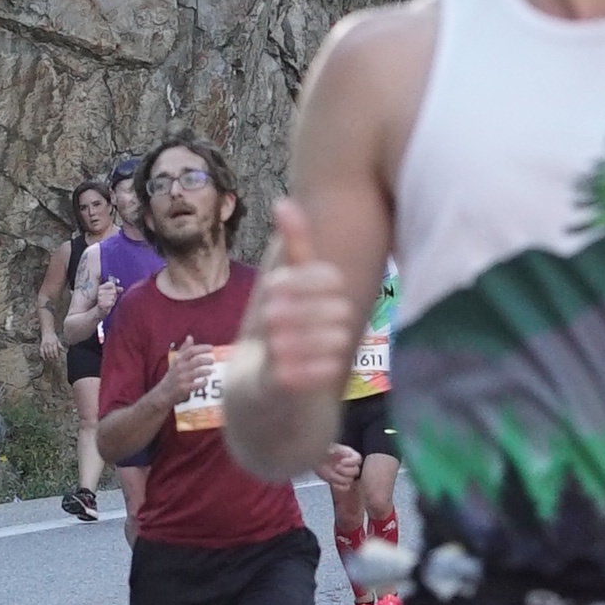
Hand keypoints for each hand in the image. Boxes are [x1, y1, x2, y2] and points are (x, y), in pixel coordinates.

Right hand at [165, 340, 214, 397]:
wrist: (163, 393)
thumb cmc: (172, 375)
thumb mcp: (176, 361)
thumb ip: (184, 349)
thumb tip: (190, 337)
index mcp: (178, 360)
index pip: (191, 351)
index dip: (202, 348)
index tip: (211, 348)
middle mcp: (179, 368)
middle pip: (196, 361)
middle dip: (207, 360)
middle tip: (212, 361)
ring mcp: (182, 379)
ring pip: (198, 372)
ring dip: (207, 371)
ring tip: (212, 370)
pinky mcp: (184, 388)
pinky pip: (197, 385)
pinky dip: (203, 382)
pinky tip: (206, 381)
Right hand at [248, 198, 357, 396]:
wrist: (259, 404)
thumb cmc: (282, 338)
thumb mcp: (287, 293)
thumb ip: (294, 251)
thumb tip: (285, 200)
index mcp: (267, 298)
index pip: (284, 279)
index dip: (311, 276)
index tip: (336, 279)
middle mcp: (260, 327)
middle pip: (285, 308)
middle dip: (319, 307)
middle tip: (344, 310)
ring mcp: (262, 360)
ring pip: (288, 341)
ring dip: (321, 335)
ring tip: (342, 336)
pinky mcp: (269, 393)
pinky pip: (290, 378)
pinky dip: (316, 368)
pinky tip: (334, 364)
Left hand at [321, 442, 360, 497]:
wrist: (314, 459)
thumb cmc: (323, 451)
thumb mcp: (330, 447)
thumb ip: (339, 449)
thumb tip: (348, 453)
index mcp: (350, 455)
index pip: (358, 459)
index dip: (351, 462)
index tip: (341, 461)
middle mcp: (350, 465)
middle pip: (356, 471)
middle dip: (345, 470)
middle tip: (335, 467)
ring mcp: (345, 475)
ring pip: (350, 480)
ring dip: (340, 478)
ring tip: (331, 473)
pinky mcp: (340, 482)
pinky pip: (345, 487)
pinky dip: (339, 486)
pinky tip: (332, 482)